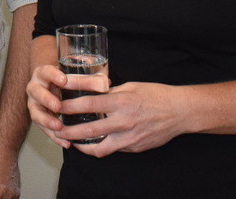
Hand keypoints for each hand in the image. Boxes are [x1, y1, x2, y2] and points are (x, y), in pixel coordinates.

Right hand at [26, 63, 109, 149]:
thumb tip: (105, 83)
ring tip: (59, 126)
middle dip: (47, 99)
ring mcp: (35, 104)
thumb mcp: (73, 74)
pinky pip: (44, 130)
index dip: (53, 75)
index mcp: (43, 74)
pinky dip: (55, 137)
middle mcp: (36, 88)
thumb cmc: (65, 80)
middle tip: (58, 106)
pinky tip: (66, 143)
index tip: (64, 80)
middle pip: (36, 92)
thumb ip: (87, 76)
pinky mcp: (39, 119)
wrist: (52, 87)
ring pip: (36, 113)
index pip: (46, 71)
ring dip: (47, 120)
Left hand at [62, 81, 186, 156]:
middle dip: (69, 131)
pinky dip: (101, 147)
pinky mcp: (134, 148)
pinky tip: (93, 143)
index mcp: (121, 102)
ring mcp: (129, 138)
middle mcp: (123, 122)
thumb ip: (111, 93)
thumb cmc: (155, 94)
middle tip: (56, 129)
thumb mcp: (131, 87)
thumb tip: (92, 93)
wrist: (179, 112)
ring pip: (99, 148)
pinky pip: (113, 150)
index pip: (89, 104)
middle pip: (89, 130)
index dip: (70, 107)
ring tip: (71, 142)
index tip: (58, 106)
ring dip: (82, 146)